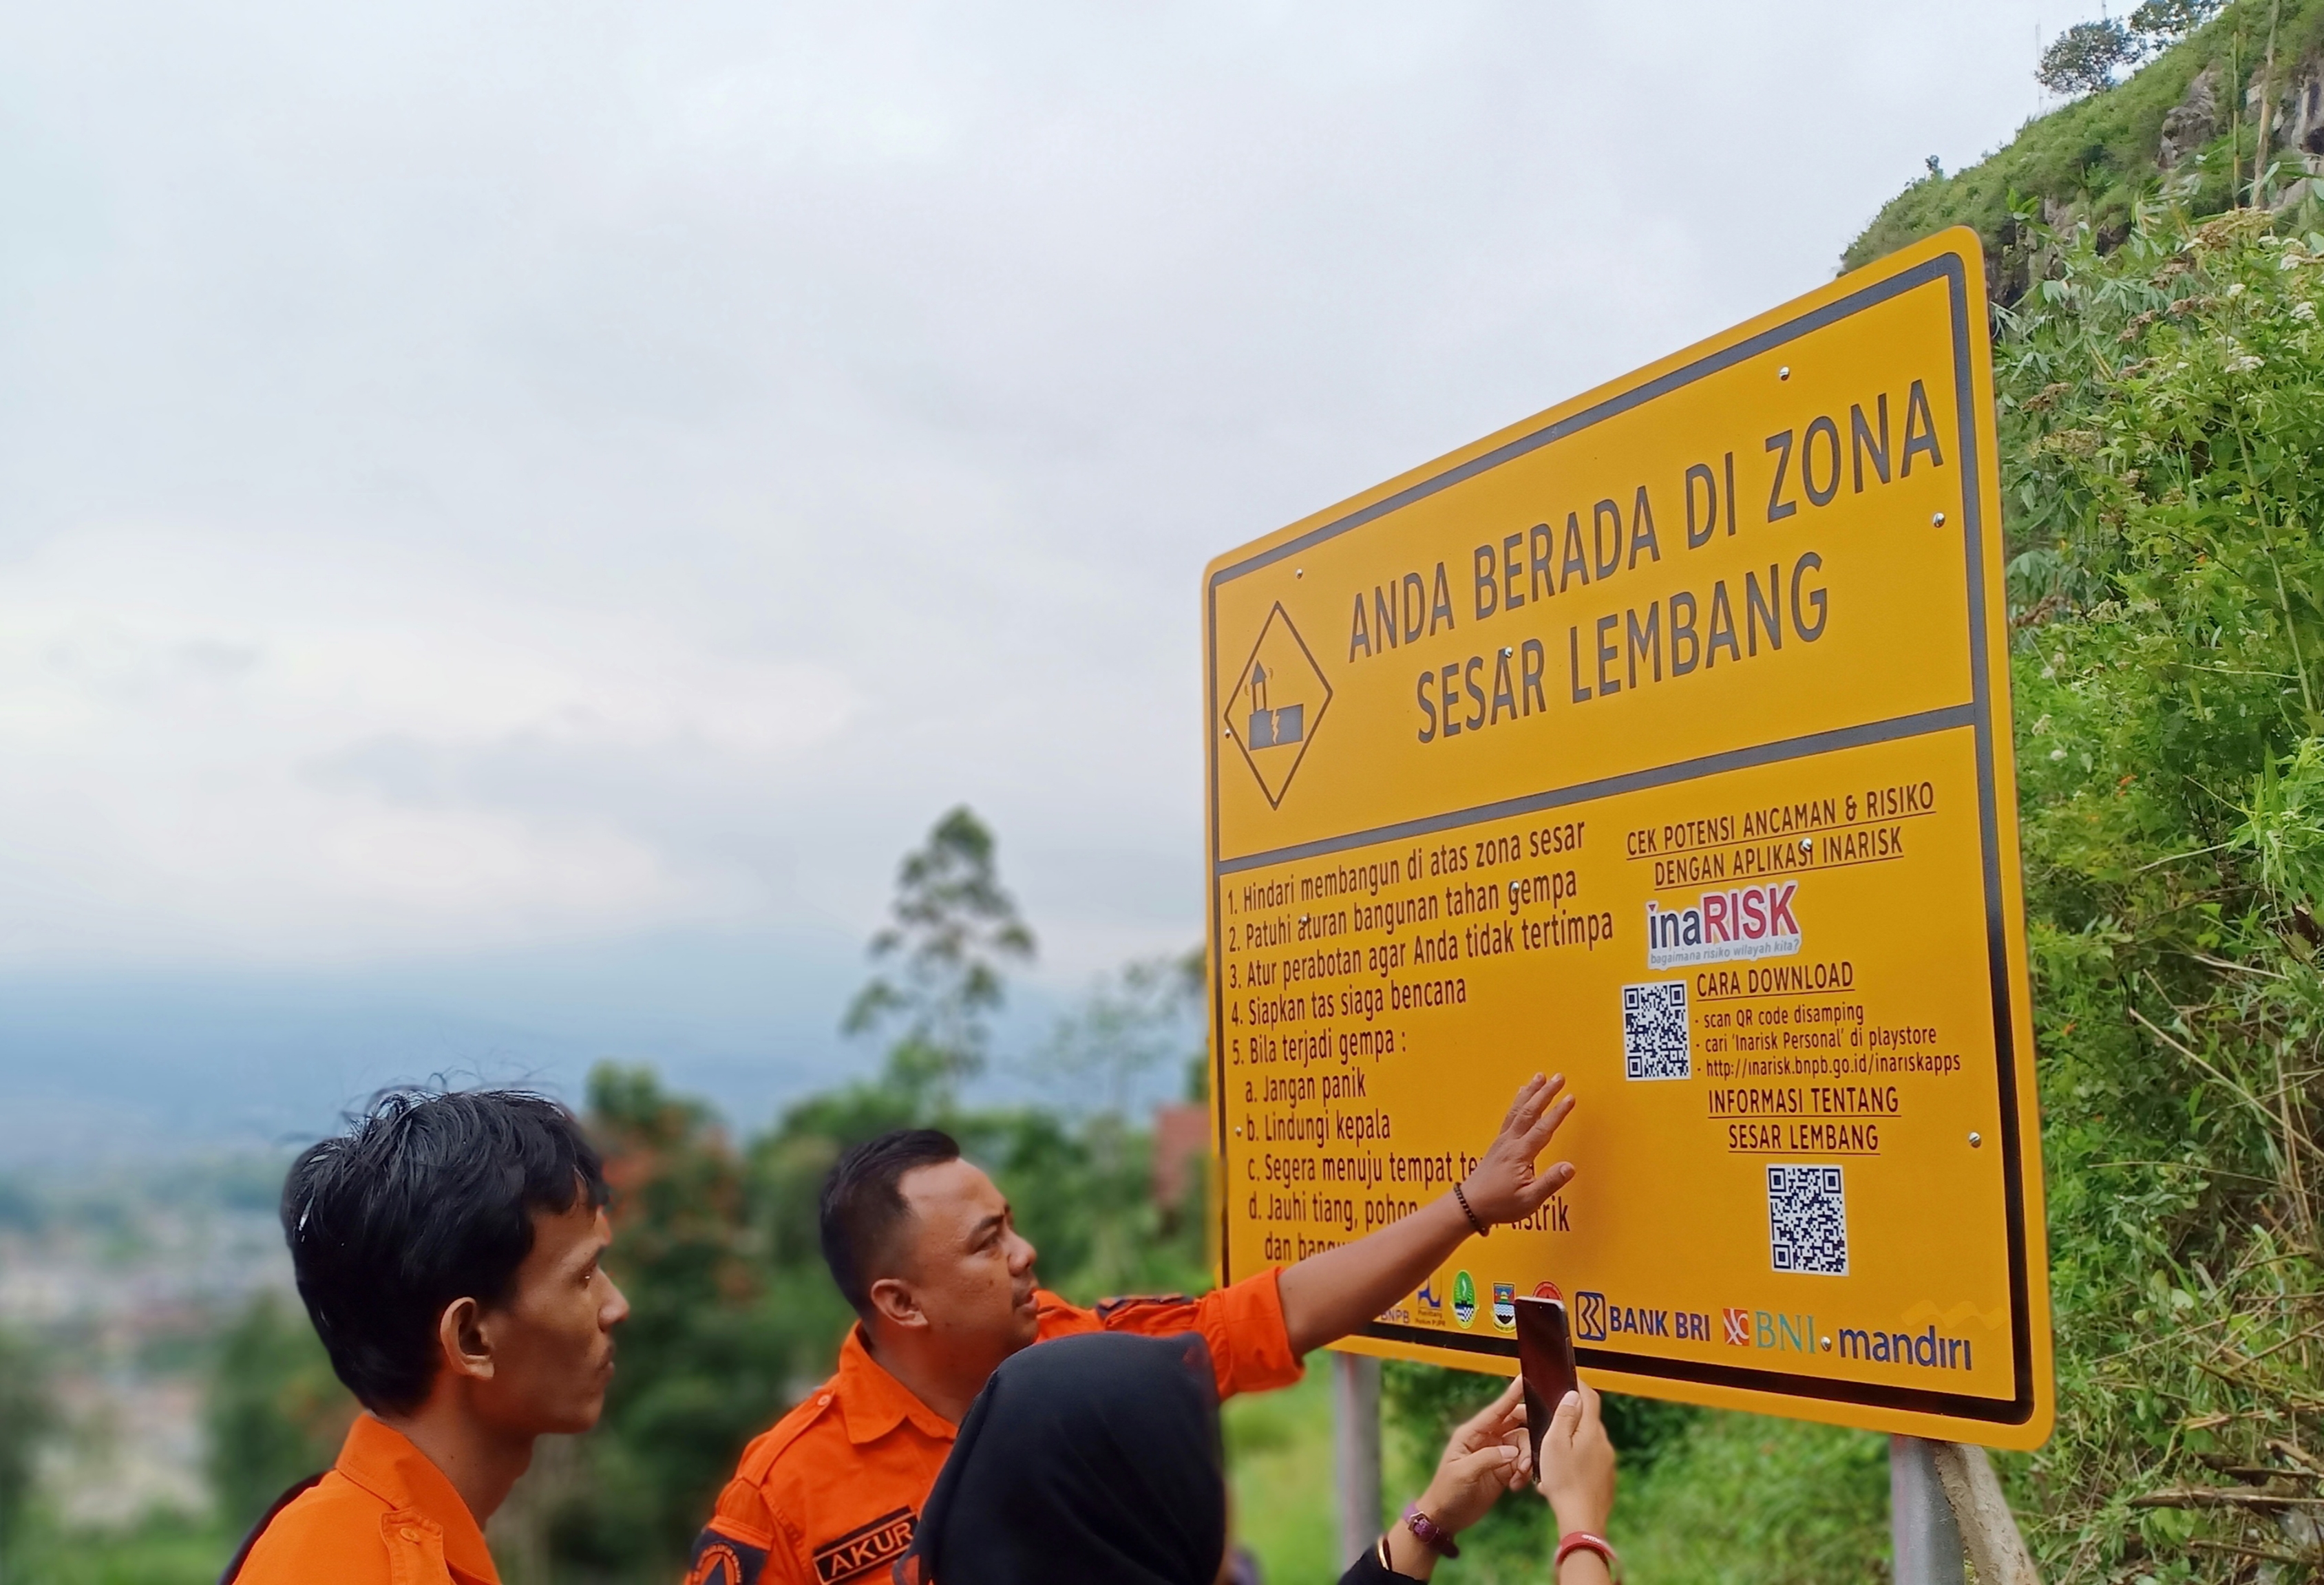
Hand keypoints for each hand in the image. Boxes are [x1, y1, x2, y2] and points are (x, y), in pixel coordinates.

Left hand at [1413, 1377, 1533, 1533]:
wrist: (1447, 1516)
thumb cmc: (1447, 1491)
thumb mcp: (1463, 1472)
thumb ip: (1488, 1459)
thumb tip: (1514, 1452)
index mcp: (1472, 1433)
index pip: (1496, 1411)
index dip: (1510, 1396)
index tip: (1523, 1381)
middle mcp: (1487, 1439)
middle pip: (1515, 1424)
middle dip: (1528, 1433)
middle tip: (1536, 1448)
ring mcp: (1496, 1454)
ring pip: (1522, 1445)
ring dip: (1528, 1458)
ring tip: (1521, 1475)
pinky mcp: (1504, 1470)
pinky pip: (1523, 1463)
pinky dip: (1525, 1472)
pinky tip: (1517, 1485)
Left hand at [1459, 1074, 1576, 1225]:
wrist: (1470, 1205)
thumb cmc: (1500, 1205)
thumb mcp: (1529, 1200)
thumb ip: (1550, 1183)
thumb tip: (1569, 1167)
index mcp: (1519, 1154)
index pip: (1542, 1129)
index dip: (1557, 1113)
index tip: (1570, 1098)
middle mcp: (1510, 1143)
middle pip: (1529, 1112)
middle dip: (1545, 1093)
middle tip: (1559, 1077)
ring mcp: (1502, 1142)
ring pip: (1518, 1110)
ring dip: (1530, 1092)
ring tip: (1540, 1076)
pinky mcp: (1498, 1144)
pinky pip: (1510, 1116)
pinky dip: (1518, 1102)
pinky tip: (1521, 1095)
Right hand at [1535, 1384, 1615, 1536]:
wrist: (1582, 1520)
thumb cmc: (1564, 1482)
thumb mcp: (1554, 1444)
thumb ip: (1564, 1417)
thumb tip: (1573, 1395)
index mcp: (1591, 1431)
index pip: (1589, 1397)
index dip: (1578, 1385)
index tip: (1567, 1379)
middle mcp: (1604, 1443)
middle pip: (1588, 1419)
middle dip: (1571, 1417)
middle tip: (1551, 1421)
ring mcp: (1607, 1462)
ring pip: (1588, 1441)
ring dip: (1572, 1441)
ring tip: (1552, 1455)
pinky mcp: (1606, 1478)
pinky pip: (1591, 1460)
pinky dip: (1577, 1460)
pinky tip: (1562, 1474)